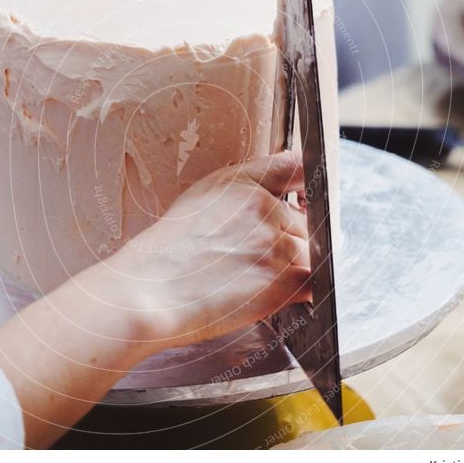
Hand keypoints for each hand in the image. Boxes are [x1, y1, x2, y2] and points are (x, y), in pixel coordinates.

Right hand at [101, 150, 310, 349]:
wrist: (148, 293)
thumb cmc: (161, 255)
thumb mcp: (195, 201)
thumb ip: (239, 190)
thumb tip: (280, 183)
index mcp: (241, 184)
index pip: (295, 167)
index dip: (306, 184)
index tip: (304, 199)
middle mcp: (264, 208)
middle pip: (305, 221)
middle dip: (293, 239)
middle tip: (259, 261)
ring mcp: (275, 245)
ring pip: (311, 253)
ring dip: (295, 268)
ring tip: (256, 283)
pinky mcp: (281, 282)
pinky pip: (316, 282)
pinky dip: (307, 290)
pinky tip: (283, 295)